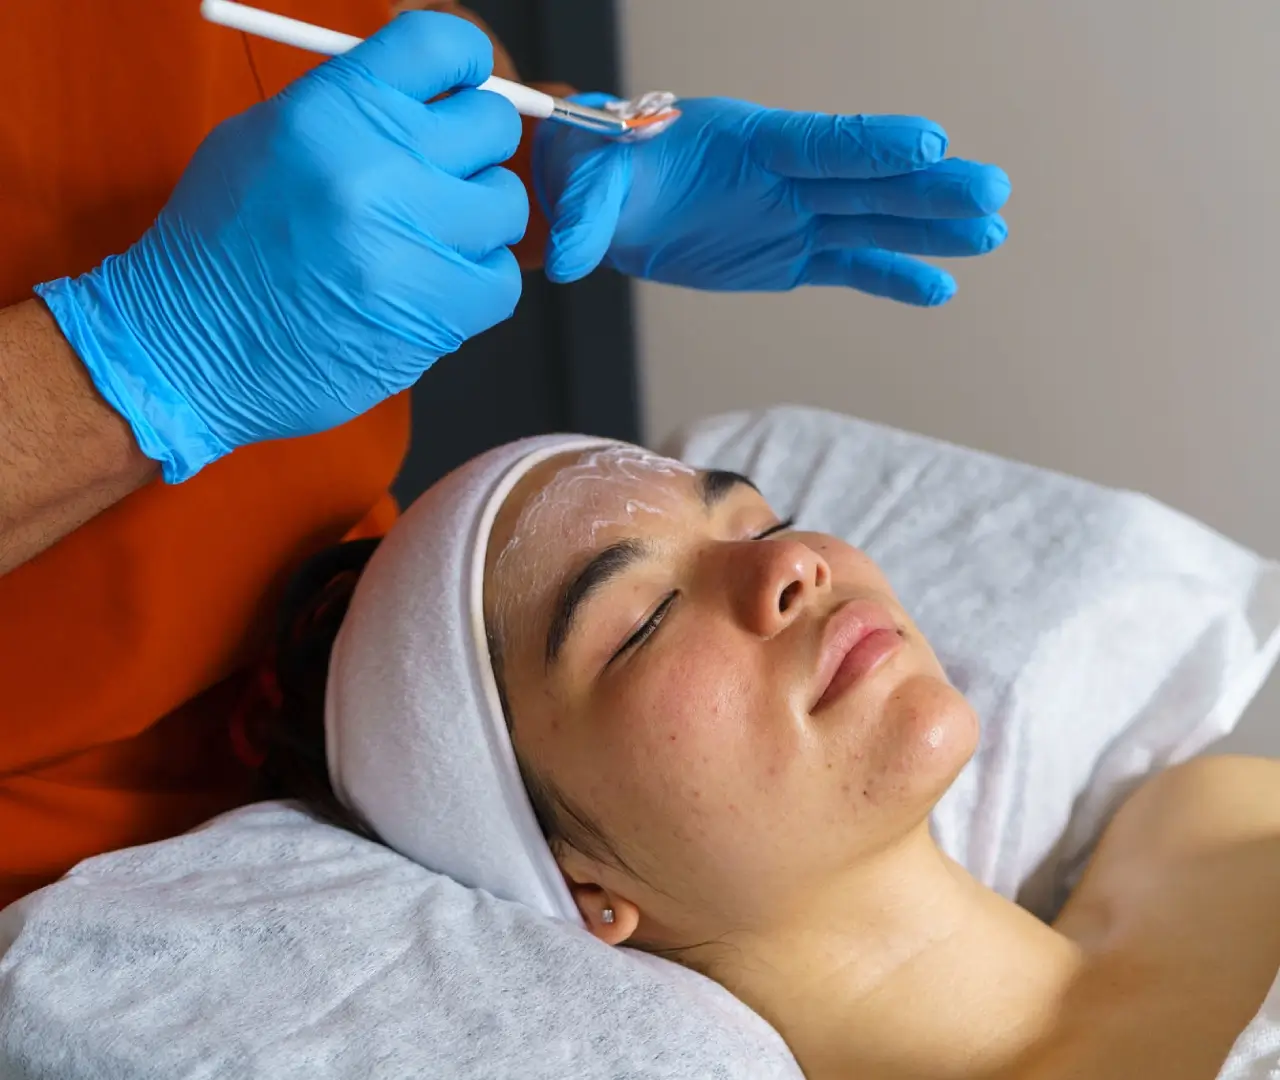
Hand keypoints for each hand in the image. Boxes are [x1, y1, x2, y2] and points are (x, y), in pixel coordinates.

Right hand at [36, 13, 526, 482]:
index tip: (465, 83)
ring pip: (506, 203)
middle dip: (472, 148)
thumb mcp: (268, 139)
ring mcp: (413, 242)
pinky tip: (427, 287)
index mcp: (333, 110)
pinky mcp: (439, 311)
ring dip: (476, 221)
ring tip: (423, 240)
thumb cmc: (226, 246)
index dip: (465, 62)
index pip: (440, 45)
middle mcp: (378, 167)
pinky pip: (504, 279)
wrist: (195, 349)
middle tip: (439, 175)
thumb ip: (353, 106)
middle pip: (492, 124)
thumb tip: (434, 92)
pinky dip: (476, 285)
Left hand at [534, 96, 1009, 304]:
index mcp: (747, 143)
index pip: (819, 143)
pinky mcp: (791, 256)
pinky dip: (892, 277)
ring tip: (991, 231)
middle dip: (927, 189)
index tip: (929, 144)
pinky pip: (849, 266)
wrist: (611, 202)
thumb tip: (566, 256)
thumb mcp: (586, 184)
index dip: (872, 146)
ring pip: (872, 223)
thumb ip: (585, 213)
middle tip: (992, 192)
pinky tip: (939, 287)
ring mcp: (794, 216)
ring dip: (929, 229)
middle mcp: (784, 176)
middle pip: (866, 182)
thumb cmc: (602, 172)